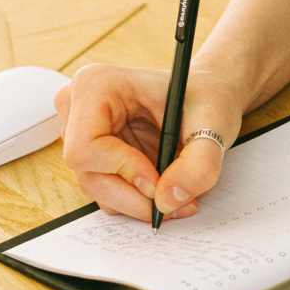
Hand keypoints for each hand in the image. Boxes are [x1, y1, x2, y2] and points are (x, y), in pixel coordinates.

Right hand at [55, 63, 243, 221]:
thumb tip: (166, 201)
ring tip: (177, 194)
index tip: (160, 180)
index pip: (86, 148)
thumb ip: (198, 165)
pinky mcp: (90, 152)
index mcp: (96, 85)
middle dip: (134, 197)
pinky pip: (103, 189)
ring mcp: (78, 131)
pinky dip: (134, 198)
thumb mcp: (212, 124)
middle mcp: (77, 106)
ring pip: (95, 187)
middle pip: (88, 174)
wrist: (205, 97)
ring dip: (137, 201)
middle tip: (176, 203)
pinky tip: (163, 187)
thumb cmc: (204, 98)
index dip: (124, 171)